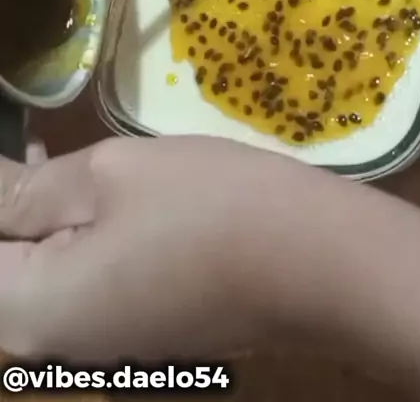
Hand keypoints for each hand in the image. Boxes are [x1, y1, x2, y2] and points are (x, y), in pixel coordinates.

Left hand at [0, 136, 285, 362]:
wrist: (317, 262)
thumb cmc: (209, 204)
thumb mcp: (109, 174)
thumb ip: (25, 186)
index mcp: (28, 313)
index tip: (17, 154)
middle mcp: (50, 345)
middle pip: (0, 265)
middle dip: (8, 203)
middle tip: (23, 144)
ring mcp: (96, 344)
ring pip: (32, 273)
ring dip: (28, 214)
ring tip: (35, 152)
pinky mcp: (133, 328)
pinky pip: (72, 281)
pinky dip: (63, 233)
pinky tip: (76, 187)